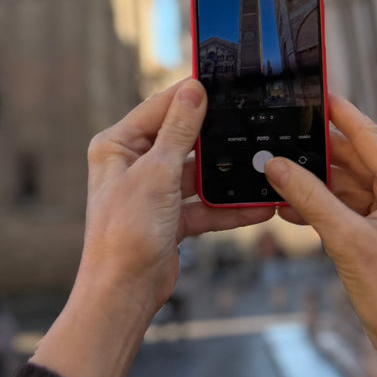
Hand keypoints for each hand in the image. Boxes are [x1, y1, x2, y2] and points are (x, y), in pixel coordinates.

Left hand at [30, 79, 264, 376]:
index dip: (188, 96)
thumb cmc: (125, 233)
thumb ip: (178, 131)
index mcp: (117, 146)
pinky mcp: (169, 219)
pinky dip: (226, 207)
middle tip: (247, 121)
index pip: (158, 108)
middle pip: (181, 139)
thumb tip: (192, 90)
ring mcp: (152, 193)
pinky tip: (256, 206)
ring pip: (196, 174)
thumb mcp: (156, 174)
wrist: (123, 294)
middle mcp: (132, 165)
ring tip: (259, 167)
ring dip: (225, 176)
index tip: (219, 82)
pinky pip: (203, 205)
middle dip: (213, 138)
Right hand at [265, 95, 376, 376]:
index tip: (313, 90)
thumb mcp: (346, 242)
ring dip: (315, 184)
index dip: (340, 113)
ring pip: (349, 186)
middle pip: (356, 160)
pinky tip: (290, 210)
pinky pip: (350, 210)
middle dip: (317, 152)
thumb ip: (310, 198)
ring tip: (276, 176)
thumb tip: (275, 164)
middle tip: (280, 134)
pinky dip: (323, 208)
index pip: (369, 136)